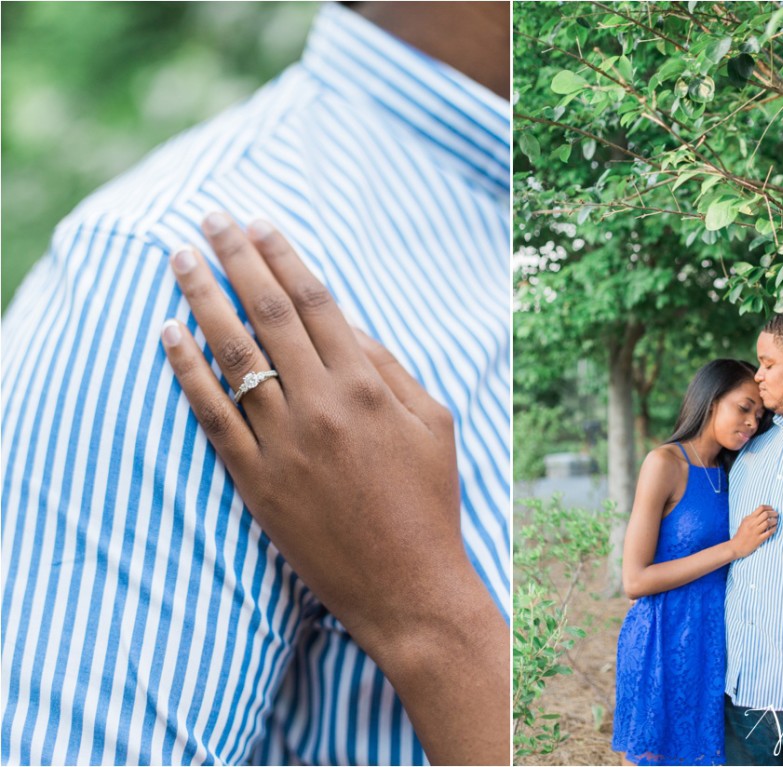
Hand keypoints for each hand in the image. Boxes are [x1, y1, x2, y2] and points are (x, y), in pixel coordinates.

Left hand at [160, 213, 507, 764]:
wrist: (406, 584)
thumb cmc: (429, 500)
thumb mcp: (433, 422)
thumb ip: (389, 366)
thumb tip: (343, 323)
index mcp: (368, 385)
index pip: (316, 301)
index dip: (284, 256)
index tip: (259, 224)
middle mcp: (321, 405)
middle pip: (269, 315)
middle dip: (235, 259)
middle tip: (209, 219)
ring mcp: (283, 443)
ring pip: (233, 356)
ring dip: (202, 300)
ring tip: (178, 260)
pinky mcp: (256, 480)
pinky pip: (212, 416)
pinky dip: (187, 372)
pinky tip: (169, 334)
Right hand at [731, 504, 777, 557]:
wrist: (736, 546)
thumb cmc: (741, 534)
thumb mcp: (744, 523)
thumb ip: (752, 517)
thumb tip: (762, 512)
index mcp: (749, 519)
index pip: (760, 508)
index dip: (768, 507)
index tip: (772, 509)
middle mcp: (752, 524)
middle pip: (765, 514)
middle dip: (773, 513)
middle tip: (776, 514)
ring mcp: (755, 532)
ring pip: (768, 522)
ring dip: (774, 521)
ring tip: (776, 521)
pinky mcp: (759, 539)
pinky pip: (769, 532)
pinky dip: (773, 529)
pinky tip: (775, 528)